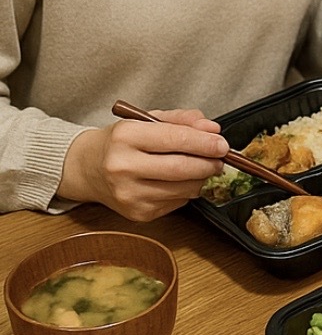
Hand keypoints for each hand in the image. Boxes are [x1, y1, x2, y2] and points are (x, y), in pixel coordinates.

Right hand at [58, 110, 226, 220]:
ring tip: (198, 167)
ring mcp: (129, 194)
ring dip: (200, 178)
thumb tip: (213, 129)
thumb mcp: (146, 121)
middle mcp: (123, 167)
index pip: (175, 139)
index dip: (205, 143)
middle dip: (209, 163)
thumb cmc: (120, 142)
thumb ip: (182, 120)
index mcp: (125, 137)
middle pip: (182, 168)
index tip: (222, 144)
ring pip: (184, 189)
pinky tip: (176, 181)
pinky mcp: (137, 213)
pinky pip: (178, 203)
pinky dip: (186, 191)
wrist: (86, 168)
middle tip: (219, 158)